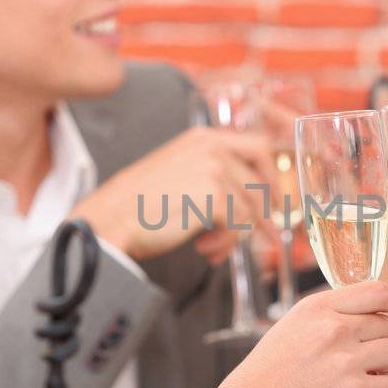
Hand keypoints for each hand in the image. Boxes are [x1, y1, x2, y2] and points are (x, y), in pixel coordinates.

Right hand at [73, 127, 279, 261]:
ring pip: (248, 210)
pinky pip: (238, 225)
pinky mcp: (214, 194)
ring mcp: (215, 168)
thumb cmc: (139, 205)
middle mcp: (212, 146)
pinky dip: (225, 243)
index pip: (258, 148)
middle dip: (261, 214)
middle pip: (259, 183)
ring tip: (209, 249)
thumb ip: (211, 176)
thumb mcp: (179, 173)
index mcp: (204, 138)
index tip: (276, 202)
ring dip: (233, 237)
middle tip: (260, 237)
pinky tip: (203, 248)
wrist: (112, 220)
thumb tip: (249, 202)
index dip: (271, 177)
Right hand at [207, 281, 387, 387]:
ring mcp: (345, 361)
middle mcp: (334, 328)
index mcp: (317, 307)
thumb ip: (330, 316)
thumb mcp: (292, 328)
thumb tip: (371, 312)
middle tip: (359, 361)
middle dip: (380, 343)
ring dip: (385, 368)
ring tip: (358, 380)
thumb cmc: (266, 378)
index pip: (378, 291)